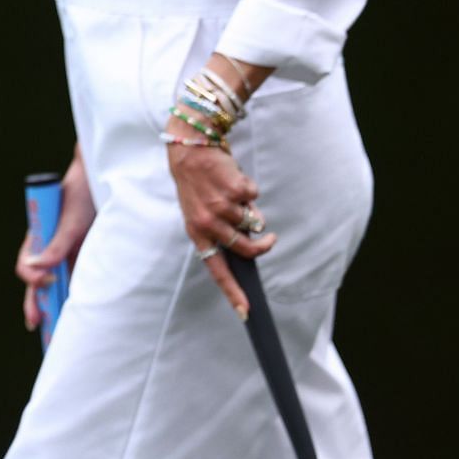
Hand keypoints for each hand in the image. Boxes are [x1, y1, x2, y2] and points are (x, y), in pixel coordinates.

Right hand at [14, 160, 93, 332]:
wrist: (107, 183)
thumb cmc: (82, 194)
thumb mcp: (70, 220)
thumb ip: (55, 244)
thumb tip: (34, 268)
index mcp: (39, 237)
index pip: (27, 265)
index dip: (32, 278)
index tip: (44, 282)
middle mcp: (51, 249)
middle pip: (38, 282)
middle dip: (36, 304)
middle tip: (37, 324)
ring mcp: (68, 256)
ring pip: (56, 286)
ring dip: (55, 306)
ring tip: (54, 331)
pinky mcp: (85, 260)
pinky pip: (76, 284)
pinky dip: (74, 300)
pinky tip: (78, 317)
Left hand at [166, 138, 276, 318]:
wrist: (189, 146)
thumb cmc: (197, 182)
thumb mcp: (199, 210)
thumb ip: (220, 229)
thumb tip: (250, 242)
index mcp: (196, 232)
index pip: (216, 269)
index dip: (232, 292)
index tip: (246, 312)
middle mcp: (207, 223)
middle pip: (247, 249)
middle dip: (263, 246)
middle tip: (269, 240)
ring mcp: (221, 207)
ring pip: (253, 220)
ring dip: (250, 207)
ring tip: (231, 191)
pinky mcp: (234, 190)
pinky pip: (254, 196)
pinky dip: (249, 187)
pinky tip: (231, 176)